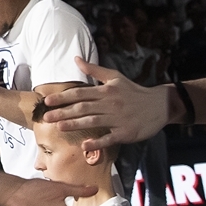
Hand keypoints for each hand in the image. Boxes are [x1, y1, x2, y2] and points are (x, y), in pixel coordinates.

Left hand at [42, 57, 170, 149]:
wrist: (159, 105)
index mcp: (106, 91)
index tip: (47, 100)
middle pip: (83, 108)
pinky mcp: (125, 133)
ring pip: (93, 122)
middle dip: (63, 112)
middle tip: (46, 117)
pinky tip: (84, 146)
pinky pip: (109, 138)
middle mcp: (110, 104)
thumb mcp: (115, 77)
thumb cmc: (134, 91)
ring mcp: (117, 119)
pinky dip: (97, 142)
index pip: (80, 93)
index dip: (63, 97)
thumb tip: (76, 58)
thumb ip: (94, 69)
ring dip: (75, 125)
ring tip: (59, 127)